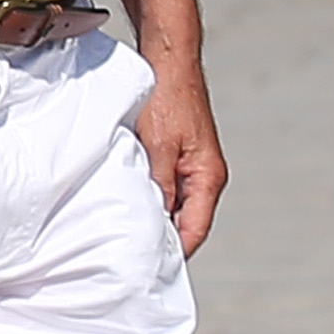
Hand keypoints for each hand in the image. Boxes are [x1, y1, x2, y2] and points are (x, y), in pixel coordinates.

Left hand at [140, 67, 230, 255]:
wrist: (168, 62)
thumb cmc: (166, 100)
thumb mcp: (157, 147)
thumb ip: (159, 186)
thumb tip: (155, 222)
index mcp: (207, 179)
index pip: (194, 232)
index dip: (173, 254)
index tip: (148, 271)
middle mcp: (205, 176)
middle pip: (186, 223)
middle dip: (162, 240)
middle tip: (131, 259)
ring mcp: (193, 167)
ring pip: (175, 206)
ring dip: (155, 218)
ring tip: (126, 236)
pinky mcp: (179, 156)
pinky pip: (167, 189)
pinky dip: (152, 199)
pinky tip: (129, 204)